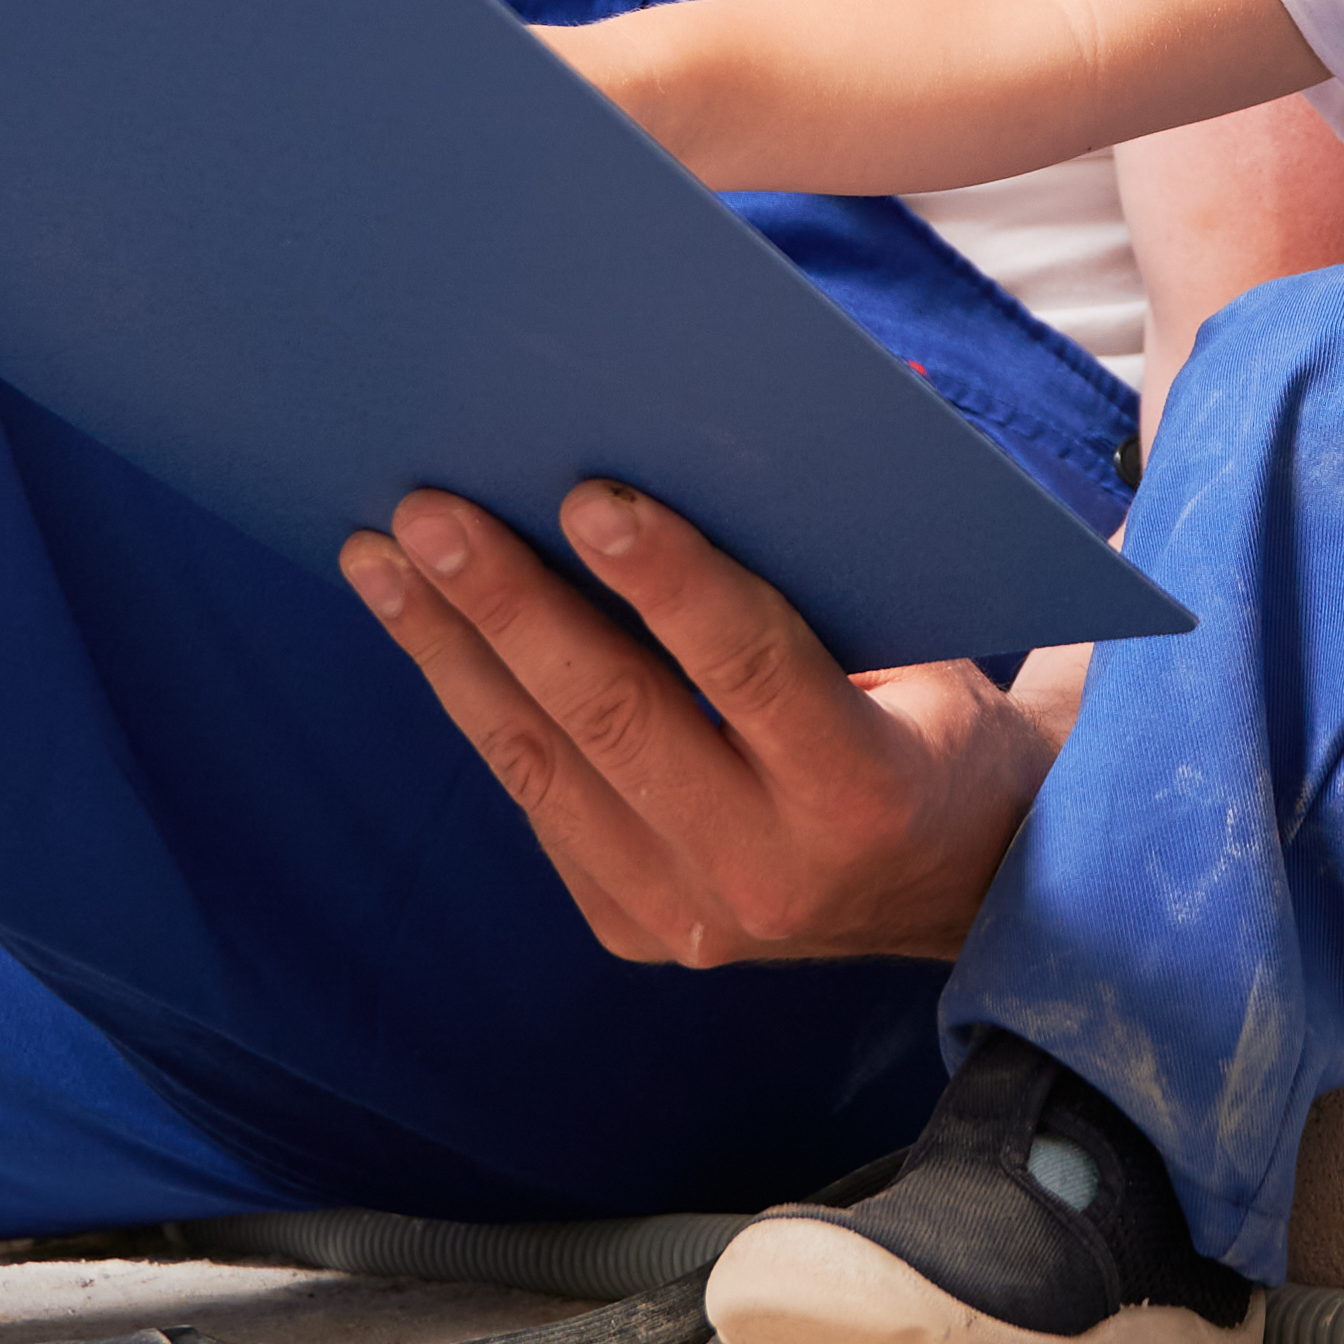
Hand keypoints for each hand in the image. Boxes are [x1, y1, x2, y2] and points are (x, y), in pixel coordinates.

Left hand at [337, 480, 1076, 964]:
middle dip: (509, 604)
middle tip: (430, 511)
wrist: (961, 887)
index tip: (590, 496)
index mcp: (863, 790)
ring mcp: (690, 916)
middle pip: (614, 717)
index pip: (750, 668)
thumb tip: (729, 416)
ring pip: (542, 765)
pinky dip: (478, 706)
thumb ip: (831, 560)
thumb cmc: (930, 719)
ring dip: (451, 650)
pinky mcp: (631, 928)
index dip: (668, 580)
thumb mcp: (922, 644)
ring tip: (382, 558)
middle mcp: (769, 870)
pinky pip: (537, 801)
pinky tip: (428, 629)